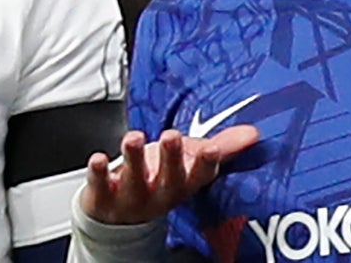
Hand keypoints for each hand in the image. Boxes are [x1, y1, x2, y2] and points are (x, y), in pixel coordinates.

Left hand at [79, 126, 259, 225]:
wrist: (119, 218)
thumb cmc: (158, 180)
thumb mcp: (189, 164)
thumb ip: (220, 147)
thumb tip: (253, 133)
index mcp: (183, 184)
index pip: (199, 176)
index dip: (206, 164)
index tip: (211, 149)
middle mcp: (159, 192)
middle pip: (169, 178)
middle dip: (171, 158)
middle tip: (172, 137)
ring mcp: (132, 196)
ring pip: (135, 179)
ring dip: (134, 159)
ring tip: (133, 138)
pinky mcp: (104, 196)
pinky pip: (100, 185)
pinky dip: (98, 172)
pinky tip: (97, 159)